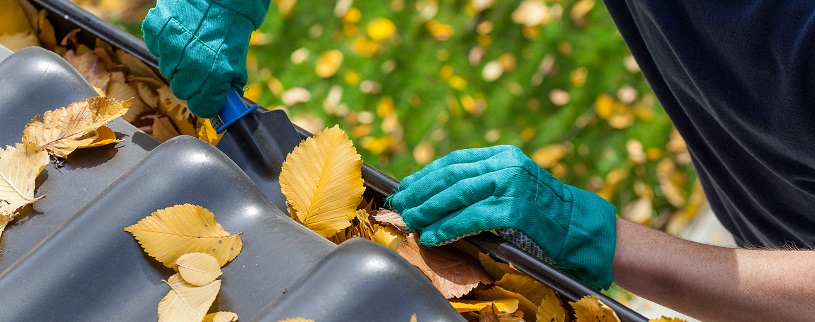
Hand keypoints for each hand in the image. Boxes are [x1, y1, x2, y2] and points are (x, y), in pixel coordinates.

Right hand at [142, 0, 268, 117]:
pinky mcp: (156, 31)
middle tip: (200, 67)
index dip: (205, 102)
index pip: (202, 107)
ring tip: (190, 44)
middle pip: (182, 91)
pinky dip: (165, 44)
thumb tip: (226, 97)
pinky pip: (156, 48)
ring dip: (177, 62)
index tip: (207, 98)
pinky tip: (179, 32)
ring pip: (168, 70)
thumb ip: (229, 79)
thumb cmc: (231, 22)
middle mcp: (191, 65)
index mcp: (216, 74)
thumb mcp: (237, 54)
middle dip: (191, 83)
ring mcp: (171, 47)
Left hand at [388, 145, 616, 289]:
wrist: (583, 228)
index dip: (426, 174)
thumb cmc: (546, 213)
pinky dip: (448, 227)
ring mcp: (512, 185)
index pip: (454, 160)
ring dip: (428, 210)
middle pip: (450, 175)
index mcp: (504, 155)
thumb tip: (439, 195)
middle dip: (420, 192)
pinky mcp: (516, 209)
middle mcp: (506, 164)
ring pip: (457, 195)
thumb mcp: (515, 186)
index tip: (406, 187)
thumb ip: (484, 183)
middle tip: (400, 205)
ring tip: (411, 221)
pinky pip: (471, 218)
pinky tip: (433, 236)